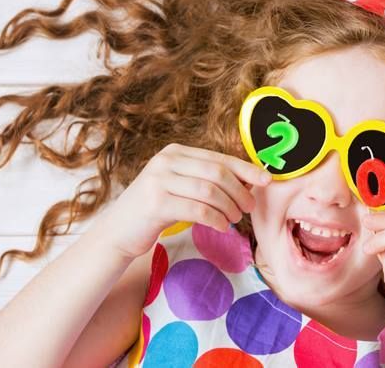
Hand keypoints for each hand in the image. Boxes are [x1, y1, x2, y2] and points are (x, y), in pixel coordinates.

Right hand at [93, 143, 271, 258]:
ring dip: (230, 206)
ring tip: (235, 218)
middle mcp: (166, 161)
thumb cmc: (156, 210)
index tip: (267, 180)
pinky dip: (216, 218)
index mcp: (175, 152)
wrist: (117, 232)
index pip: (219, 158)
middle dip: (240, 190)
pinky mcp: (156, 203)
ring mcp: (158, 180)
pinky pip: (198, 209)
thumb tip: (249, 180)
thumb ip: (207, 179)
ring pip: (210, 191)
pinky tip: (221, 226)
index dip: (246, 169)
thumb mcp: (180, 187)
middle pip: (217, 172)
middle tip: (250, 207)